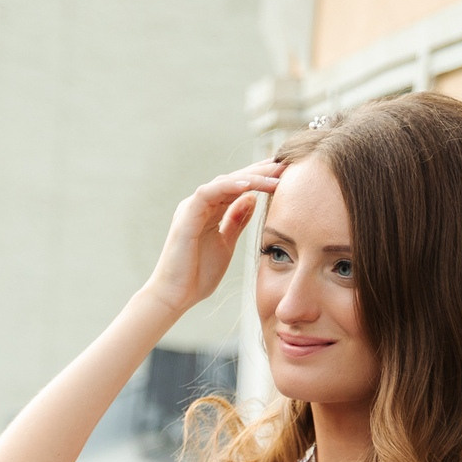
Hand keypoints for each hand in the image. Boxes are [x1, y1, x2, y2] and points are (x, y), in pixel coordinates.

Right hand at [142, 160, 282, 316]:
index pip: (238, 188)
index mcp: (210, 211)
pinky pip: (208, 193)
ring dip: (251, 176)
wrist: (175, 296)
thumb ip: (236, 221)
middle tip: (286, 165)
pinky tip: (249, 185)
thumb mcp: (226, 244)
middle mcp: (200, 205)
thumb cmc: (197, 276)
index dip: (262, 179)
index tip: (286, 175)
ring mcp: (192, 208)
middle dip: (261, 171)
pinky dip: (229, 187)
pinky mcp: (186, 215)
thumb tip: (252, 199)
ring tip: (274, 175)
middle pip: (234, 180)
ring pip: (224, 182)